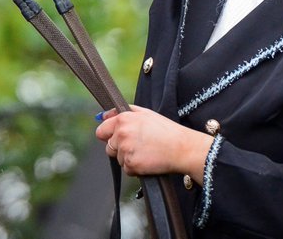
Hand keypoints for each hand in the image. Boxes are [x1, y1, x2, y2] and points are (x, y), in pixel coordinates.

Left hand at [95, 106, 211, 183]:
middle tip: (138, 146)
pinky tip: (147, 161)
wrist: (181, 148)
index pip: (101, 131)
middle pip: (109, 147)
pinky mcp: (131, 164)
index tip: (120, 138)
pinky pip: (127, 170)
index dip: (110, 135)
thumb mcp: (144, 113)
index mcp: (122, 119)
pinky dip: (135, 168)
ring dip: (129, 158)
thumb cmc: (166, 130)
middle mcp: (121, 134)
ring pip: (118, 159)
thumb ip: (121, 111)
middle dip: (119, 148)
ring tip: (146, 152)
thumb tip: (102, 115)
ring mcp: (125, 150)